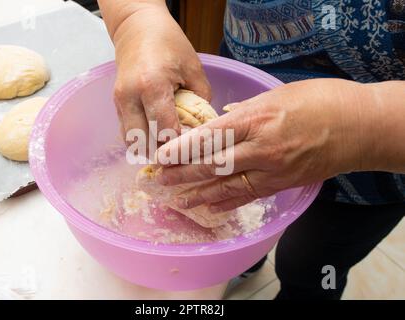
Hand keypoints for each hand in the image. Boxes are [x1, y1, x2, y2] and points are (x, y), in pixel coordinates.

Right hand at [111, 3, 210, 145]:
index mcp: (152, 85)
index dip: (180, 145)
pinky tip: (156, 136)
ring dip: (149, 148)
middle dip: (162, 152)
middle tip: (180, 153)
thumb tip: (203, 127)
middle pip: (143, 142)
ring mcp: (119, 101)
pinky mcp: (116, 104)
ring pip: (131, 141)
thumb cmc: (169, 44)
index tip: (193, 149)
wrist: (137, 28)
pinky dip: (141, 139)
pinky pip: (126, 132)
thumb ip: (200, 100)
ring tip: (168, 147)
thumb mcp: (194, 69)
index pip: (164, 130)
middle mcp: (130, 96)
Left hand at [154, 79, 378, 211]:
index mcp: (257, 119)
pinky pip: (250, 195)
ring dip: (200, 194)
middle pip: (214, 164)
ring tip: (178, 200)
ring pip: (228, 185)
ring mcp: (273, 169)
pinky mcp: (283, 184)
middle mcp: (262, 148)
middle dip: (184, 173)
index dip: (184, 147)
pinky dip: (228, 202)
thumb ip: (246, 110)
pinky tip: (210, 208)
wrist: (358, 127)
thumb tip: (222, 120)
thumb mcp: (278, 94)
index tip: (162, 154)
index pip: (211, 136)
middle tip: (160, 180)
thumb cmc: (321, 101)